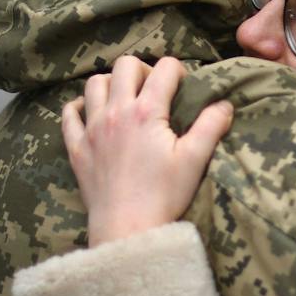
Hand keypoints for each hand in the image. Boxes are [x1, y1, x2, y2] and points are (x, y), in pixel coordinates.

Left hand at [61, 55, 234, 246]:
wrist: (127, 229)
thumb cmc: (163, 196)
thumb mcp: (194, 160)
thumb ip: (211, 126)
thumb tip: (225, 104)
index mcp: (146, 112)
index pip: (165, 69)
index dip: (179, 71)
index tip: (184, 88)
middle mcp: (116, 112)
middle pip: (124, 65)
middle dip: (143, 69)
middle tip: (154, 91)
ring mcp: (92, 129)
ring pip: (95, 84)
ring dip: (112, 83)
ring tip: (126, 99)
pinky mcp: (77, 148)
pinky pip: (69, 115)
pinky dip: (79, 107)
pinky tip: (91, 112)